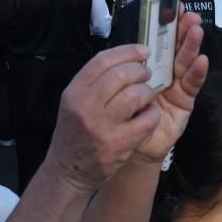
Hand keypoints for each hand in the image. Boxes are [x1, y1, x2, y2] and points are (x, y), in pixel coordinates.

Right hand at [42, 45, 166, 194]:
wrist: (68, 171)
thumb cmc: (75, 133)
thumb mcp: (74, 102)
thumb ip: (94, 82)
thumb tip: (126, 61)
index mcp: (74, 92)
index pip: (102, 61)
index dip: (127, 51)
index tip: (143, 51)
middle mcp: (85, 106)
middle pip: (121, 74)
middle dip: (140, 71)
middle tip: (146, 75)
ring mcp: (102, 126)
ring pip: (136, 95)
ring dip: (148, 92)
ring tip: (147, 96)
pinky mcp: (119, 144)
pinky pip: (147, 120)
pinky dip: (153, 114)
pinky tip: (149, 115)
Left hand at [133, 10, 207, 162]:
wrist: (128, 145)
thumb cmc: (122, 114)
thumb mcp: (120, 86)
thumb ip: (128, 66)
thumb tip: (134, 44)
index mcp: (149, 65)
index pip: (159, 40)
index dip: (167, 24)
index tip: (173, 7)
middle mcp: (165, 72)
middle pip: (175, 48)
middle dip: (183, 31)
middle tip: (189, 16)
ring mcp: (176, 86)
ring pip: (185, 62)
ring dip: (191, 46)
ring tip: (196, 30)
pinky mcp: (185, 102)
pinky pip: (191, 85)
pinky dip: (197, 72)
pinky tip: (202, 61)